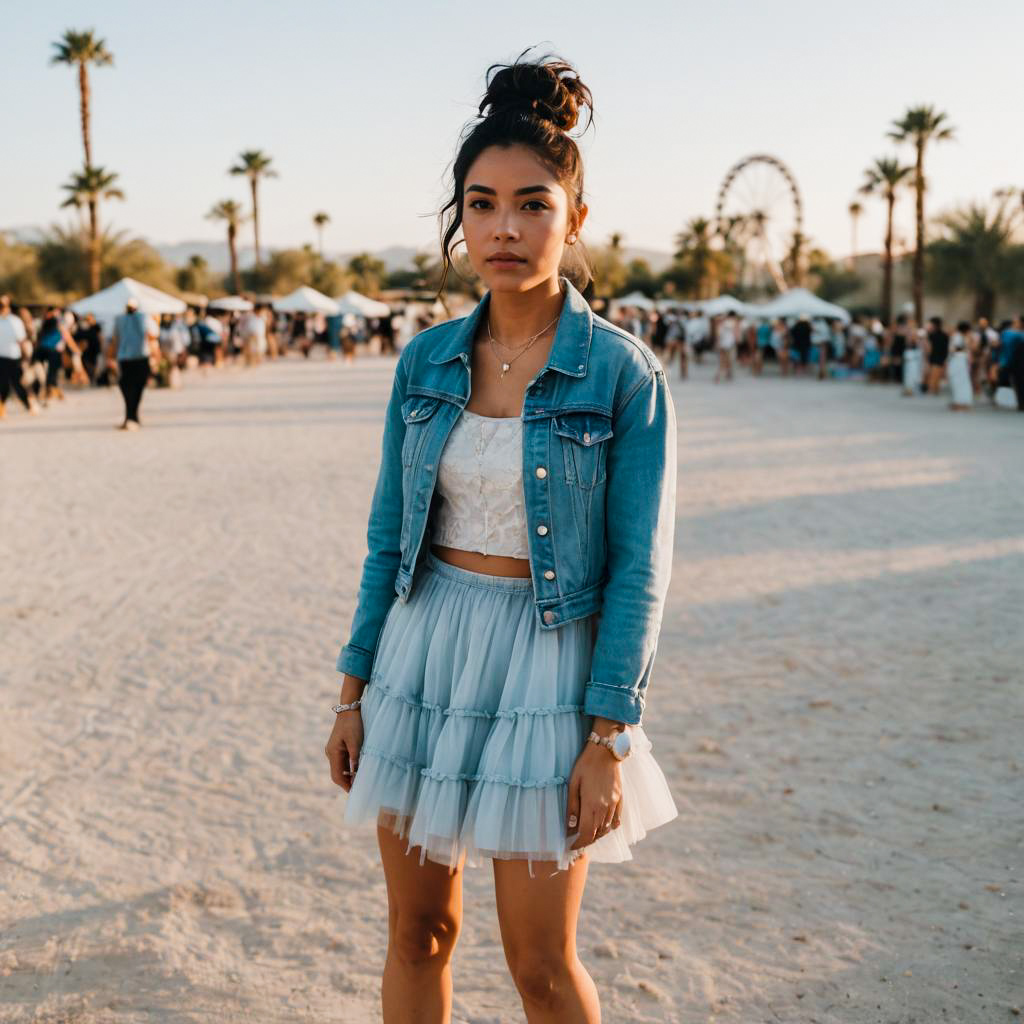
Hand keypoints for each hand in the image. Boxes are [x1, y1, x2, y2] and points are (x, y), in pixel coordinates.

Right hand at [326, 675, 366, 792]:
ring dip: (348, 775)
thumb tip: (355, 775)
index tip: (356, 792)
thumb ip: (355, 759)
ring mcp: (333, 750)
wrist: (349, 708)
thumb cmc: (353, 724)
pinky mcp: (338, 747)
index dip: (346, 785)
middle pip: (337, 774)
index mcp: (333, 753)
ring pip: (339, 768)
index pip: (337, 776)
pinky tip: (357, 769)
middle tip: (360, 789)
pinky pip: (342, 762)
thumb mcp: (356, 742)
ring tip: (360, 781)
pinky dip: (348, 768)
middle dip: (347, 782)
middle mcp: (330, 753)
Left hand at [566, 741, 622, 850]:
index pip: (586, 833)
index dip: (578, 843)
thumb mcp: (573, 783)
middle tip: (577, 840)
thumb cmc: (586, 765)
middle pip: (597, 833)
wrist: (606, 752)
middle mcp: (605, 808)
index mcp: (591, 805)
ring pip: (607, 828)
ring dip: (597, 834)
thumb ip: (572, 806)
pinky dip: (610, 827)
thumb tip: (570, 826)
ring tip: (588, 833)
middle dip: (587, 840)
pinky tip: (603, 826)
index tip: (571, 845)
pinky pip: (617, 819)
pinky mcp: (620, 799)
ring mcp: (614, 804)